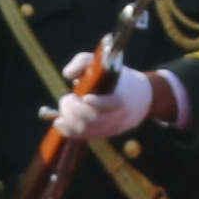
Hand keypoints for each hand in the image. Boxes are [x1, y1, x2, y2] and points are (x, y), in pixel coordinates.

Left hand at [50, 65, 167, 147]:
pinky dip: (69, 130)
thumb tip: (67, 75)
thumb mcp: (101, 62)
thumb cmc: (115, 76)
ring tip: (65, 104)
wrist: (139, 97)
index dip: (99, 103)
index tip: (86, 97)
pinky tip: (58, 122)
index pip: (113, 103)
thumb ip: (82, 62)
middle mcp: (117, 115)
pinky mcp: (103, 134)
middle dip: (75, 109)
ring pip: (87, 130)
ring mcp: (111, 127)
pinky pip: (84, 136)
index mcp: (121, 96)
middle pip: (94, 118)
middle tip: (67, 98)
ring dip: (69, 119)